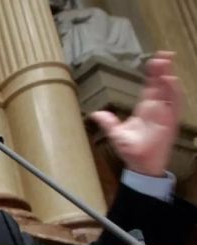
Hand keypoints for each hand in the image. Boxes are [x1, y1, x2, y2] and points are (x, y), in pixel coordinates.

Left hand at [89, 51, 181, 176]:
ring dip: (169, 77)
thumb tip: (95, 113)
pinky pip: (174, 105)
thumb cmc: (132, 150)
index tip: (153, 60)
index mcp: (145, 109)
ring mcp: (165, 114)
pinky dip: (173, 93)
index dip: (152, 74)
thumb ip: (108, 122)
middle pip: (161, 85)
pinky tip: (170, 82)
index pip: (150, 87)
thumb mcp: (116, 134)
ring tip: (166, 63)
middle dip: (163, 70)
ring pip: (169, 91)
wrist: (141, 165)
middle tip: (163, 54)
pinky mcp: (171, 122)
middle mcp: (157, 109)